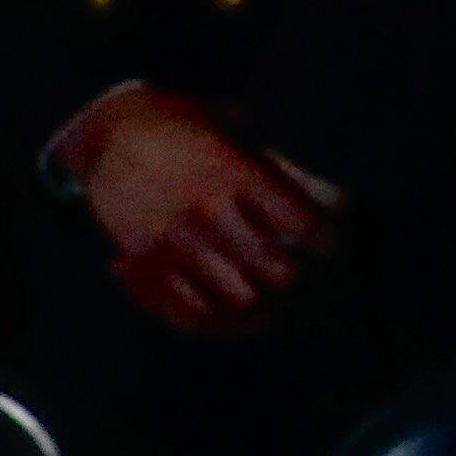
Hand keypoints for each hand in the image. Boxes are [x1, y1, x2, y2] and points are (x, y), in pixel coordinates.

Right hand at [71, 88, 337, 334]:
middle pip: (275, 269)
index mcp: (236, 172)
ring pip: (236, 299)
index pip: (301, 223)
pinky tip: (239, 318)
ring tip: (270, 306)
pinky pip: (188, 311)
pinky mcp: (143, 261)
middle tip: (293, 272)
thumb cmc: (193, 132)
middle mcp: (206, 208)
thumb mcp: (240, 136)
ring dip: (259, 305)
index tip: (327, 245)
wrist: (116, 132)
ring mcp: (173, 239)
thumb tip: (339, 207)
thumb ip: (285, 175)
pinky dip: (218, 323)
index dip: (324, 240)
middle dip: (290, 274)